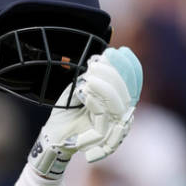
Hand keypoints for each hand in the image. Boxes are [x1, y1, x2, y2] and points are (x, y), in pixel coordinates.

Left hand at [27, 46, 140, 177]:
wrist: (54, 132)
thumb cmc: (67, 111)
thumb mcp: (80, 88)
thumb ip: (93, 76)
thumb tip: (103, 58)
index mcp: (118, 102)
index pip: (132, 84)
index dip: (130, 67)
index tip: (122, 51)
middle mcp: (120, 114)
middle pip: (127, 93)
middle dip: (114, 74)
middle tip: (96, 64)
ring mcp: (112, 125)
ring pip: (118, 104)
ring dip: (105, 87)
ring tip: (89, 77)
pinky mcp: (101, 134)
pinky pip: (103, 115)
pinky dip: (95, 101)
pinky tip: (85, 92)